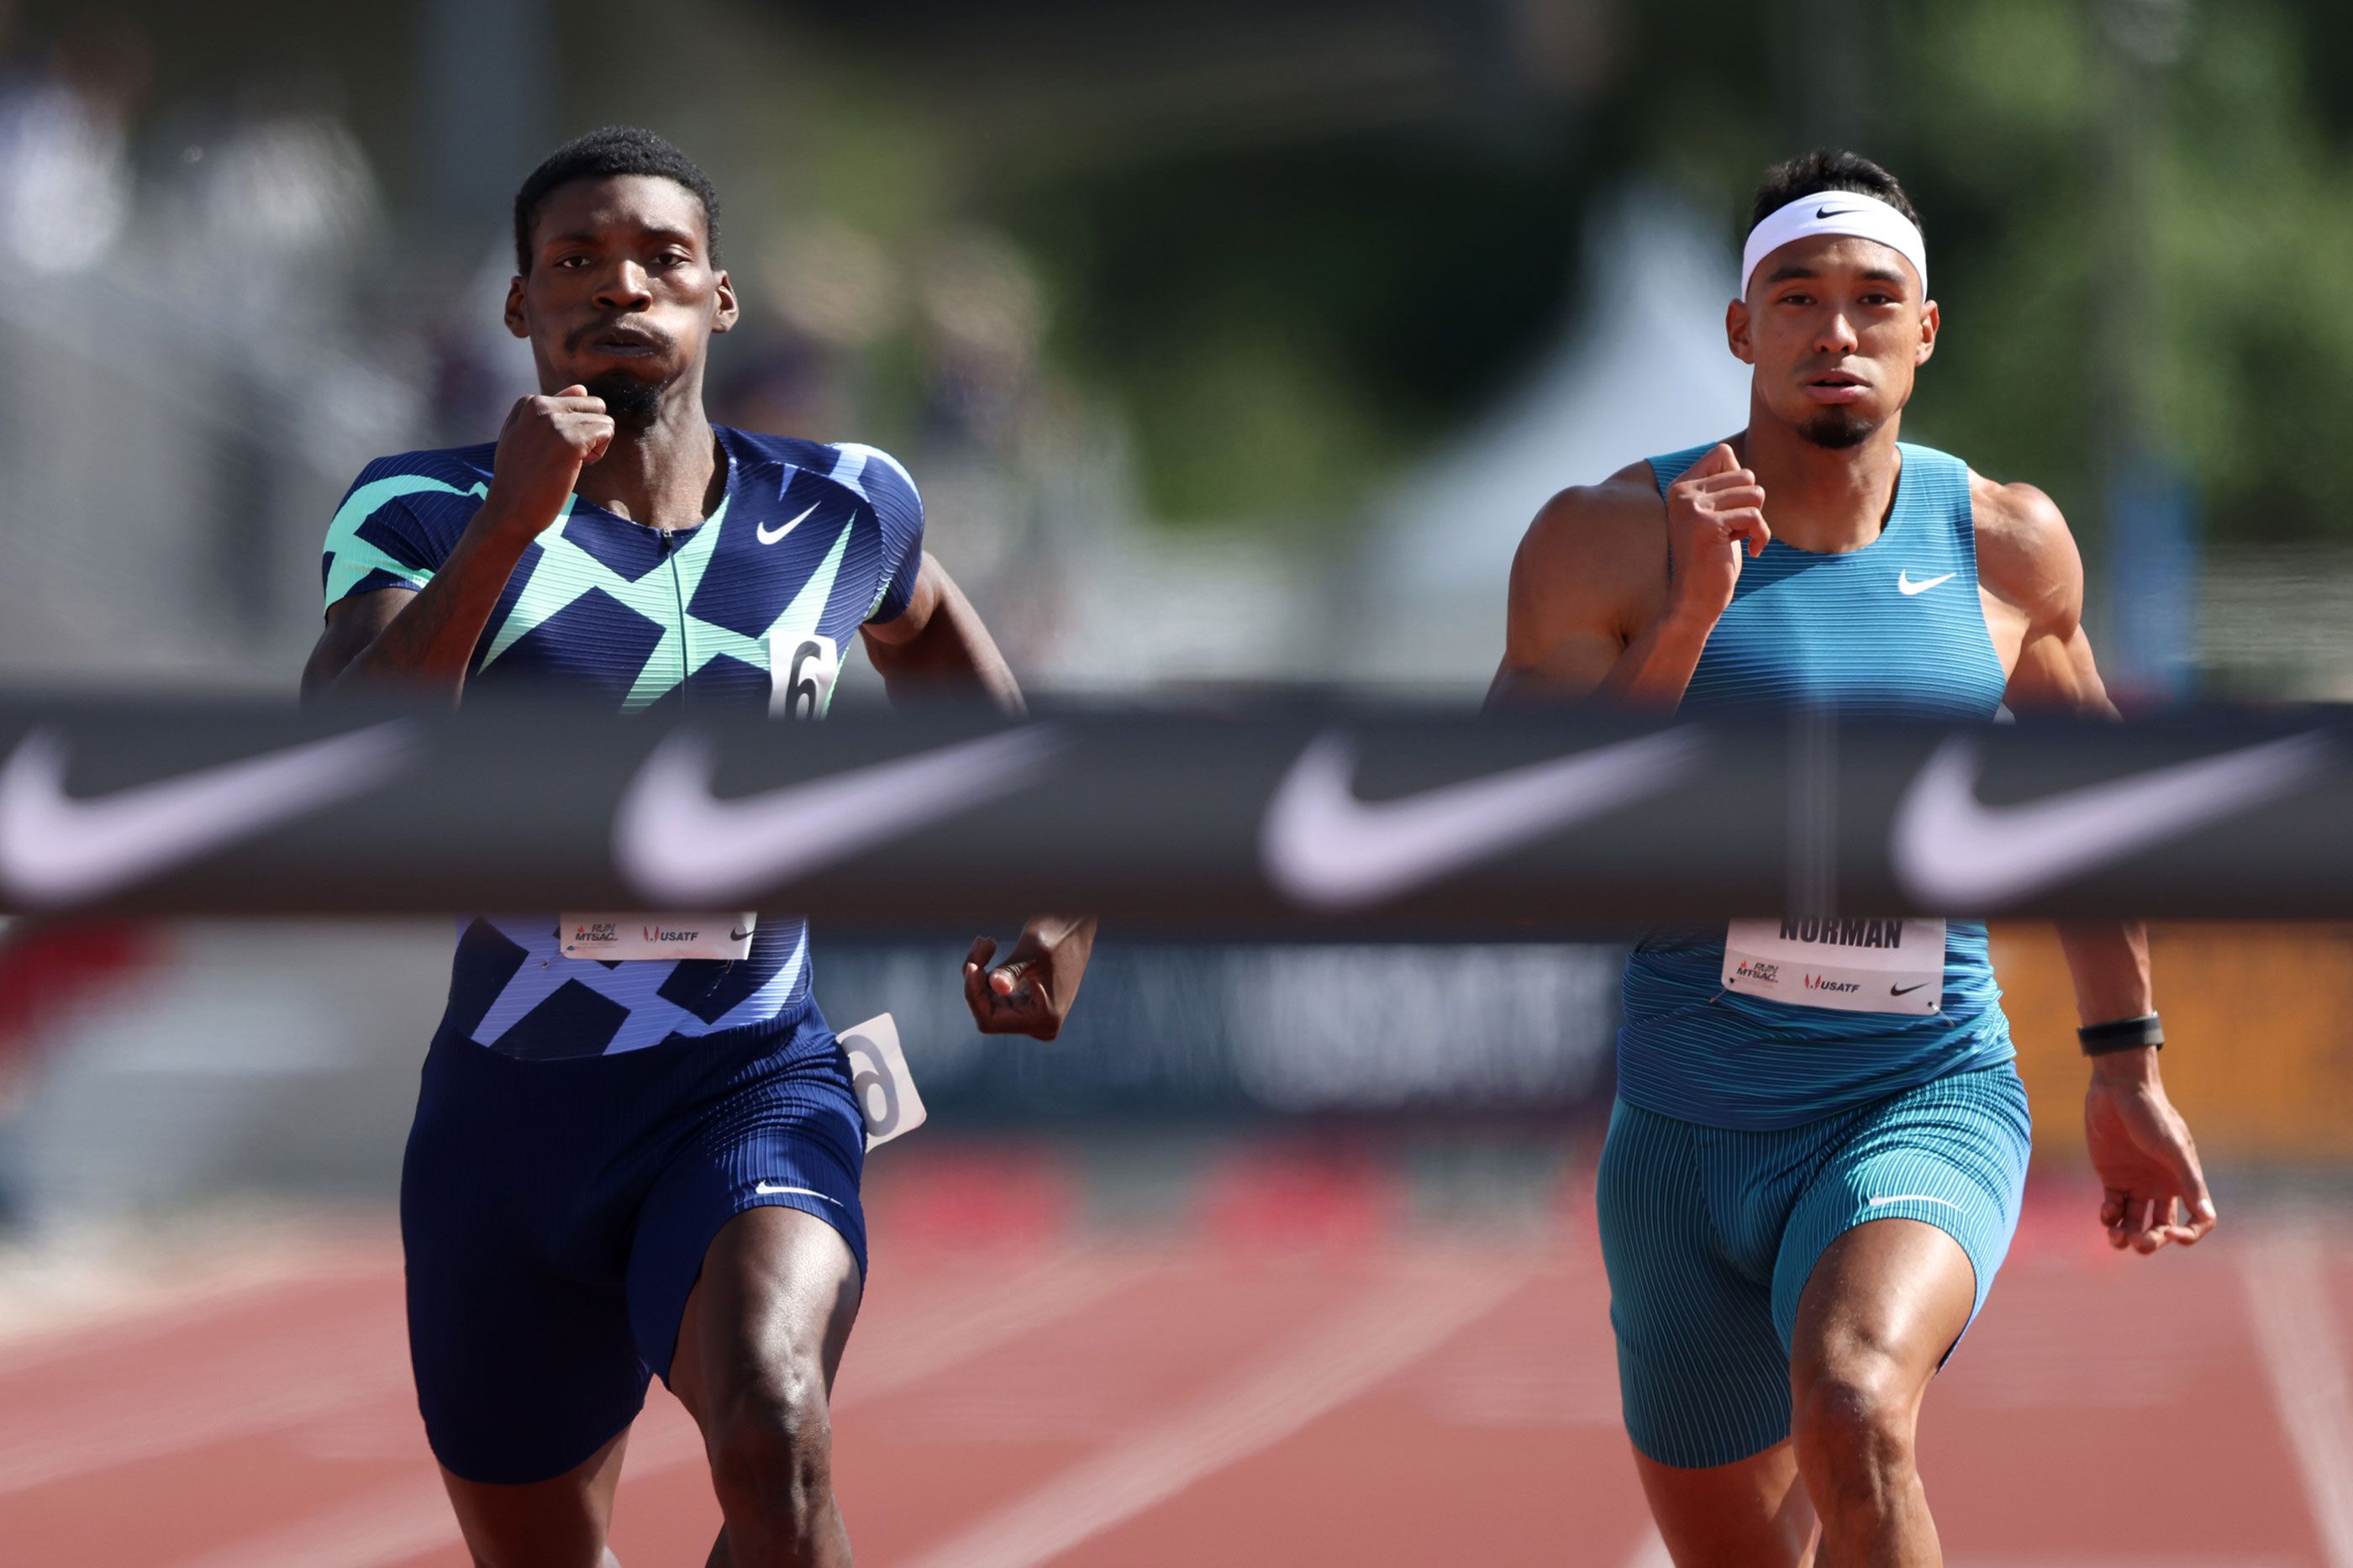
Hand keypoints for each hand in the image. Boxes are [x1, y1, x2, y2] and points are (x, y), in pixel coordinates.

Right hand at [482, 386, 613, 537]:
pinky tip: (576, 467)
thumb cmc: (520, 478)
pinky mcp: (572, 440)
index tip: (549, 449)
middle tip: (564, 456)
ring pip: (604, 420)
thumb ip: (552, 409)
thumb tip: (582, 388)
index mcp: (529, 402)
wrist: (509, 510)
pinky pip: (607, 432)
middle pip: (594, 406)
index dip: (571, 428)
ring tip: (567, 463)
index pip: (576, 401)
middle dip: (588, 431)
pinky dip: (598, 453)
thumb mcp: (525, 436)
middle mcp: (541, 405)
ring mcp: (556, 422)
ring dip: (594, 445)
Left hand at [963, 915, 1095, 1039]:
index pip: (990, 1020)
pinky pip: (995, 996)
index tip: (972, 965)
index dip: (974, 995)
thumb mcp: (1032, 950)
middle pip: (987, 1010)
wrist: (1078, 925)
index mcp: (1044, 1019)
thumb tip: (996, 987)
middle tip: (982, 942)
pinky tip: (990, 947)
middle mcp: (1038, 1025)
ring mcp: (1032, 1017)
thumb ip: (1011, 971)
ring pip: (988, 1002)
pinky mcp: (1025, 1005)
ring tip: (986, 941)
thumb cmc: (1060, 934)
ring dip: (980, 972)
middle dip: (977, 978)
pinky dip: (987, 973)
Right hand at [1663, 443, 1769, 625]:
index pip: (1722, 454)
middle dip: (1751, 504)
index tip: (1730, 510)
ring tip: (1739, 539)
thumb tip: (1736, 459)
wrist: (1695, 600)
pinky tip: (1752, 551)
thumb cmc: (1712, 560)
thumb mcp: (1714, 517)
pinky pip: (1755, 517)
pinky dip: (1762, 536)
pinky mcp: (1707, 525)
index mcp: (1681, 487)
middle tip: (1736, 530)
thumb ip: (1721, 488)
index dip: (1739, 480)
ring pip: (1755, 493)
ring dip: (1756, 520)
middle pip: (1745, 474)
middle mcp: (1683, 493)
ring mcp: (1693, 508)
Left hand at [2084, 1048, 2216, 1252]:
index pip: (2196, 1220)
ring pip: (2134, 1221)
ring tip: (2116, 1238)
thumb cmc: (2153, 1116)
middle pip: (2161, 1228)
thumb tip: (2208, 1216)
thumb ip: (2189, 1182)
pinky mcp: (2112, 1178)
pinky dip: (2109, 1216)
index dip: (2188, 1235)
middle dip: (2152, 1240)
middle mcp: (2162, 1187)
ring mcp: (2136, 1183)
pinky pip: (2113, 1207)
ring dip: (2127, 1235)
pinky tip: (2107, 1212)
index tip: (2172, 1236)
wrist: (2119, 1090)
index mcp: (2184, 1183)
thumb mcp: (2173, 1149)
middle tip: (2138, 1242)